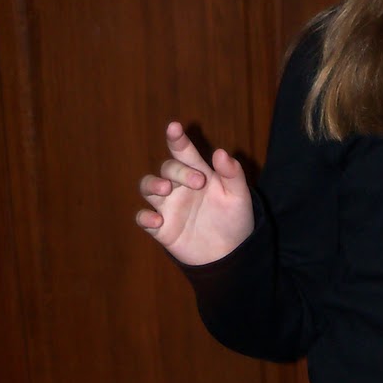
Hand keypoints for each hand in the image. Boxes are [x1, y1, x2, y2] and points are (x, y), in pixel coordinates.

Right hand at [136, 122, 254, 265]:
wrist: (231, 254)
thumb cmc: (234, 220)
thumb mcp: (239, 197)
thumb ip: (232, 174)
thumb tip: (221, 153)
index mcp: (198, 174)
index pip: (184, 152)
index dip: (177, 139)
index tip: (174, 127)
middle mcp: (179, 186)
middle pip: (167, 168)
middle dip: (178, 170)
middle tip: (198, 182)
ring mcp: (168, 206)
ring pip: (148, 186)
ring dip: (152, 184)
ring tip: (165, 189)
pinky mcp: (161, 228)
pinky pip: (143, 218)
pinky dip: (145, 217)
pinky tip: (157, 220)